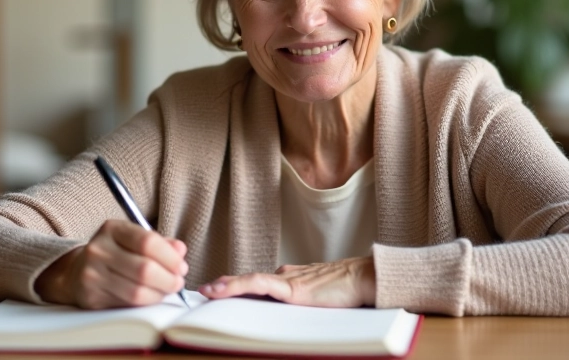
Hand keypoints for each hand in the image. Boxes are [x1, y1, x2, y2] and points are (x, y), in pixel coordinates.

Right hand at [35, 219, 187, 308]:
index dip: (170, 258)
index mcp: (112, 229)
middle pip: (144, 269)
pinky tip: (151, 297)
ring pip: (137, 291)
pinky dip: (146, 302)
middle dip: (169, 279)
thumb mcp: (134, 240)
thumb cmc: (115, 253)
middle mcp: (98, 250)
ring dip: (160, 294)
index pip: (148, 242)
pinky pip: (127, 304)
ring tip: (167, 290)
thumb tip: (180, 250)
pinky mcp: (92, 297)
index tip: (181, 266)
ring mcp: (92, 274)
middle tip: (178, 282)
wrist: (76, 272)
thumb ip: (160, 244)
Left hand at [198, 256, 375, 307]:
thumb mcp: (319, 292)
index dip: (238, 285)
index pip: (259, 282)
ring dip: (225, 286)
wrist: (364, 279)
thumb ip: (302, 293)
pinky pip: (257, 285)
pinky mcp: (291, 289)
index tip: (219, 289)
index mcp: (292, 278)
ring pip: (249, 281)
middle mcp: (286, 276)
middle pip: (250, 281)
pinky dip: (236, 286)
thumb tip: (288, 293)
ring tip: (207, 291)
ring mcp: (287, 281)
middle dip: (226, 285)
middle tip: (205, 291)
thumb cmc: (347, 288)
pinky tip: (222, 289)